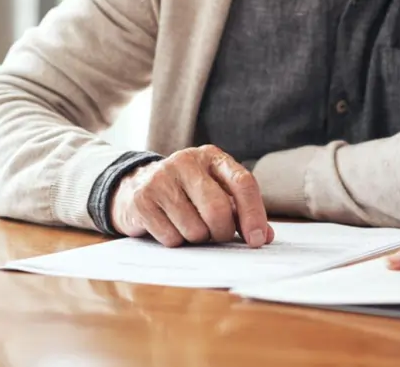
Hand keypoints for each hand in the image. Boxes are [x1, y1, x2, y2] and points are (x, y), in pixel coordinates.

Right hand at [110, 145, 273, 248]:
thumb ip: (241, 212)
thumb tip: (263, 236)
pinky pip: (171, 237)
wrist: (136, 186)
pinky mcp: (143, 199)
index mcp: (212, 157)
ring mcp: (162, 178)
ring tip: (189, 226)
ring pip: (195, 229)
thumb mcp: (216, 193)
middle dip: (222, 232)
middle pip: (218, 210)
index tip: (256, 240)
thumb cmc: (186, 193)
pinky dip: (176, 242)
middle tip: (218, 236)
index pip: (243, 182)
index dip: (254, 214)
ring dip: (197, 238)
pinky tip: (169, 227)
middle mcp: (187, 162)